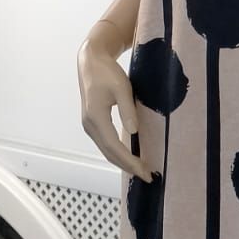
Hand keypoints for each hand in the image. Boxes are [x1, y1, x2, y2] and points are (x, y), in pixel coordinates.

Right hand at [77, 38, 152, 183]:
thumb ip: (127, 110)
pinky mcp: (93, 124)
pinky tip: (130, 157)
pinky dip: (118, 153)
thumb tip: (133, 132)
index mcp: (96, 118)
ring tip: (141, 170)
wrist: (91, 62)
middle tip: (148, 177)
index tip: (146, 171)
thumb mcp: (122, 88)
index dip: (130, 161)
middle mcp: (90, 125)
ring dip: (123, 162)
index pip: (114, 147)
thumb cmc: (107, 72)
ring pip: (107, 150)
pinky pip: (106, 144)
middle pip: (109, 153)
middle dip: (128, 166)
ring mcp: (90, 126)